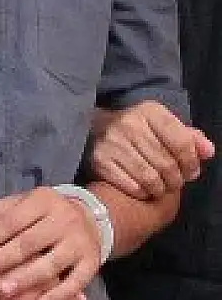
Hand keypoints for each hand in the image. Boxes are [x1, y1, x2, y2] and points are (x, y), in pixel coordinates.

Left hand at [0, 188, 99, 299]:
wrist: (89, 217)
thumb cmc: (43, 213)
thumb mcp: (22, 203)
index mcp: (44, 200)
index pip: (11, 222)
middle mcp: (64, 219)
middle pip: (27, 243)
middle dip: (0, 262)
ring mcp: (80, 242)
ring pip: (49, 264)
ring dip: (24, 280)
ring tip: (2, 292)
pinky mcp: (92, 263)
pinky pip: (73, 283)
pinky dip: (55, 295)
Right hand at [90, 101, 213, 199]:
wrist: (97, 130)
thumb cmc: (139, 130)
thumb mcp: (163, 126)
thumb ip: (189, 138)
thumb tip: (207, 152)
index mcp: (149, 111)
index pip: (181, 142)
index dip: (191, 162)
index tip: (191, 171)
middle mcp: (128, 124)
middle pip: (166, 163)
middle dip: (176, 179)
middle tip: (175, 182)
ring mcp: (111, 142)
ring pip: (150, 178)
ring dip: (160, 189)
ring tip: (161, 187)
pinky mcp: (100, 160)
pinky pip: (131, 186)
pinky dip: (142, 192)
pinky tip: (144, 188)